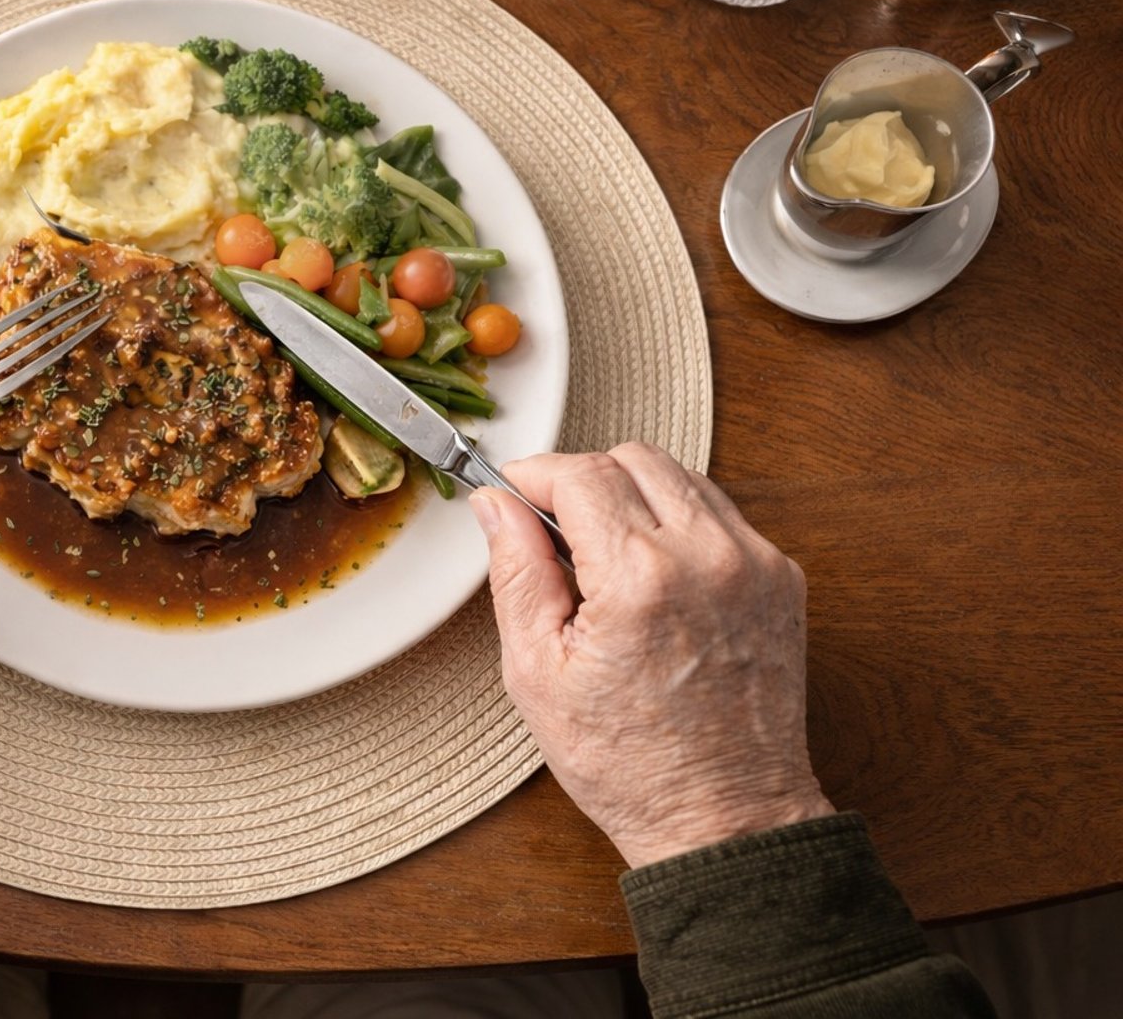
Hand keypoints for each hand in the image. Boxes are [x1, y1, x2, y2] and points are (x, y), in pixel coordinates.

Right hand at [473, 443, 833, 868]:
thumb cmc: (628, 763)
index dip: (533, 474)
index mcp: (639, 577)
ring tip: (605, 558)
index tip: (510, 491)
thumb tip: (494, 504)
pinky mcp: (782, 577)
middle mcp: (707, 556)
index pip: (579, 473)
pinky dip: (678, 523)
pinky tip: (653, 576)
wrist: (725, 818)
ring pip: (681, 476)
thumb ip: (516, 571)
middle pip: (633, 457)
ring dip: (633, 496)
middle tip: (554, 529)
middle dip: (582, 479)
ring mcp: (755, 563)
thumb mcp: (537, 672)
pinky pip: (720, 514)